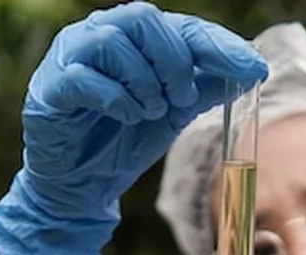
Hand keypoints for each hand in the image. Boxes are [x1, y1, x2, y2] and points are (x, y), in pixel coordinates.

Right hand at [0, 2, 266, 254]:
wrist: (82, 185)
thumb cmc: (124, 140)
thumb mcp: (174, 113)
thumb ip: (204, 89)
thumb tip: (250, 71)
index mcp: (134, 39)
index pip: (181, 26)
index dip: (219, 45)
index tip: (254, 69)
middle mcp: (100, 36)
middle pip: (143, 19)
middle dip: (174, 62)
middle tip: (182, 98)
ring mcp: (70, 57)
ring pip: (111, 41)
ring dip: (143, 81)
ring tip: (151, 112)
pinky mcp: (51, 88)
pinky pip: (83, 78)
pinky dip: (116, 99)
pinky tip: (128, 118)